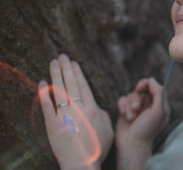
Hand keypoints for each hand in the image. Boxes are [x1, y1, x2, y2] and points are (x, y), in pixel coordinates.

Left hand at [38, 54, 113, 168]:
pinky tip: (42, 83)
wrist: (82, 164)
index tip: (74, 63)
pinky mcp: (53, 125)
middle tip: (62, 56)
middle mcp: (80, 109)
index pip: (84, 86)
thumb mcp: (108, 130)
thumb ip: (105, 115)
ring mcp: (66, 116)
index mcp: (93, 110)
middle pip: (72, 84)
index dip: (78, 73)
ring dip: (56, 75)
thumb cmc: (97, 149)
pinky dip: (44, 94)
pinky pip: (48, 106)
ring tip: (53, 62)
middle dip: (66, 68)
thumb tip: (98, 106)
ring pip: (60, 91)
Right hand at [115, 78, 169, 168]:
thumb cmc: (147, 129)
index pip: (154, 86)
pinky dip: (122, 106)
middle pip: (141, 89)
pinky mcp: (126, 110)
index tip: (139, 88)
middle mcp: (149, 105)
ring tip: (131, 116)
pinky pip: (122, 99)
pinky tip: (124, 115)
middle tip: (136, 108)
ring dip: (129, 104)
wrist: (132, 144)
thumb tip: (151, 79)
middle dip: (136, 98)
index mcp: (160, 104)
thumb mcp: (158, 110)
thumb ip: (158, 92)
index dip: (146, 84)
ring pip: (131, 94)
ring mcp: (138, 108)